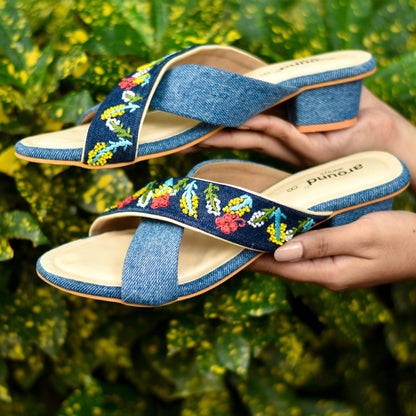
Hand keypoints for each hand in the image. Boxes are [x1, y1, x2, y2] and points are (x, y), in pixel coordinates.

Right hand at [197, 88, 415, 192]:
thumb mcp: (324, 95)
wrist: (391, 136)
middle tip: (183, 133)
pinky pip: (280, 135)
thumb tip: (270, 83)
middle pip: (243, 131)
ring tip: (195, 137)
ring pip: (253, 136)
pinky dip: (259, 128)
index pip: (248, 118)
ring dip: (225, 135)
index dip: (223, 116)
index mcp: (286, 122)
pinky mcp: (310, 151)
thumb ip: (296, 90)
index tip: (198, 113)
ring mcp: (295, 145)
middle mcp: (285, 135)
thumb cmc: (361, 113)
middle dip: (213, 131)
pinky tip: (238, 126)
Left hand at [248, 211, 415, 290]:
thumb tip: (281, 252)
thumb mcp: (362, 236)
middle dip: (258, 254)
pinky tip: (283, 231)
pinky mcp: (341, 260)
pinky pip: (308, 253)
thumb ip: (321, 244)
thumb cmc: (402, 239)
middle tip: (235, 237)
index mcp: (330, 274)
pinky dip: (292, 242)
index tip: (230, 250)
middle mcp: (329, 276)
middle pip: (284, 267)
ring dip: (273, 248)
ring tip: (251, 233)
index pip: (281, 270)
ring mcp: (335, 269)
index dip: (254, 260)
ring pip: (295, 260)